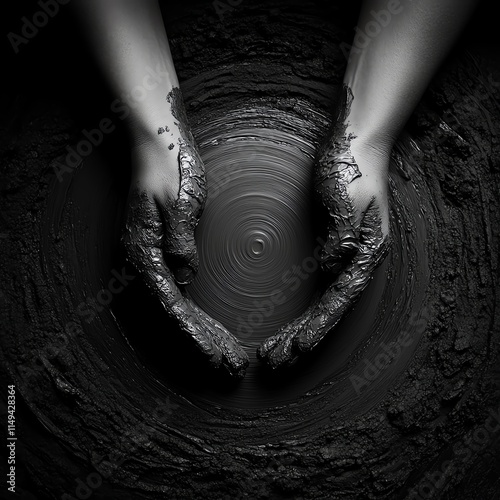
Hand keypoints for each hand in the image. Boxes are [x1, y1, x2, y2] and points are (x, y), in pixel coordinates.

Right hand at [122, 135, 248, 377]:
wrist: (157, 142)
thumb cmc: (169, 167)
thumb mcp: (178, 201)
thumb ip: (179, 240)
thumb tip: (184, 278)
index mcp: (142, 254)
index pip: (170, 308)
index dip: (196, 338)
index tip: (220, 359)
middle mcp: (139, 264)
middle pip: (171, 319)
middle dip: (202, 346)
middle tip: (231, 370)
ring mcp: (147, 262)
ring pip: (174, 312)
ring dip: (200, 337)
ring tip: (227, 359)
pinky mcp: (159, 256)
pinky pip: (177, 296)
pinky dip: (195, 317)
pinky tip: (209, 329)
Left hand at [258, 88, 389, 368]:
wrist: (356, 139)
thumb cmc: (352, 165)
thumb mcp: (347, 198)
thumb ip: (343, 237)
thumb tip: (331, 270)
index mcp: (367, 252)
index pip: (339, 300)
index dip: (317, 327)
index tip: (294, 351)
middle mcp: (357, 261)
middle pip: (328, 310)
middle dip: (302, 338)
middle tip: (273, 363)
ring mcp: (346, 256)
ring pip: (320, 303)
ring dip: (298, 329)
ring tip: (274, 352)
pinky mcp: (333, 247)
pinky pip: (314, 286)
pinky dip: (299, 307)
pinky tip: (286, 320)